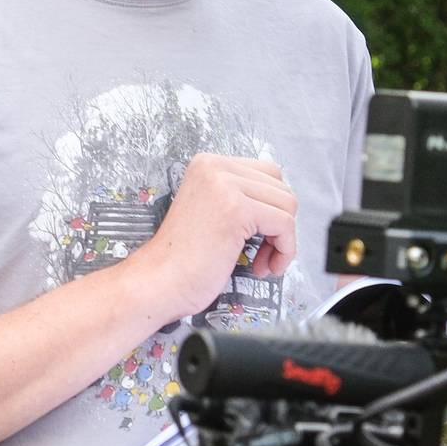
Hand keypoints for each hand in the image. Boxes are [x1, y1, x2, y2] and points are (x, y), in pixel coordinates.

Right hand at [114, 154, 296, 326]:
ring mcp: (225, 185)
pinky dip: (285, 251)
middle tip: (262, 254)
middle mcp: (215, 166)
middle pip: (281, 187)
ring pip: (288, 205)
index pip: (268, 173)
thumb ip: (241, 197)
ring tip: (261, 262)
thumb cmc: (185, 259)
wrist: (159, 282)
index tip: (260, 237)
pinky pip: (285, 224)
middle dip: (280, 225)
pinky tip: (265, 267)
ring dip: (283, 241)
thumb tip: (284, 201)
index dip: (273, 209)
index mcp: (208, 164)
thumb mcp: (213, 211)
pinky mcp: (236, 209)